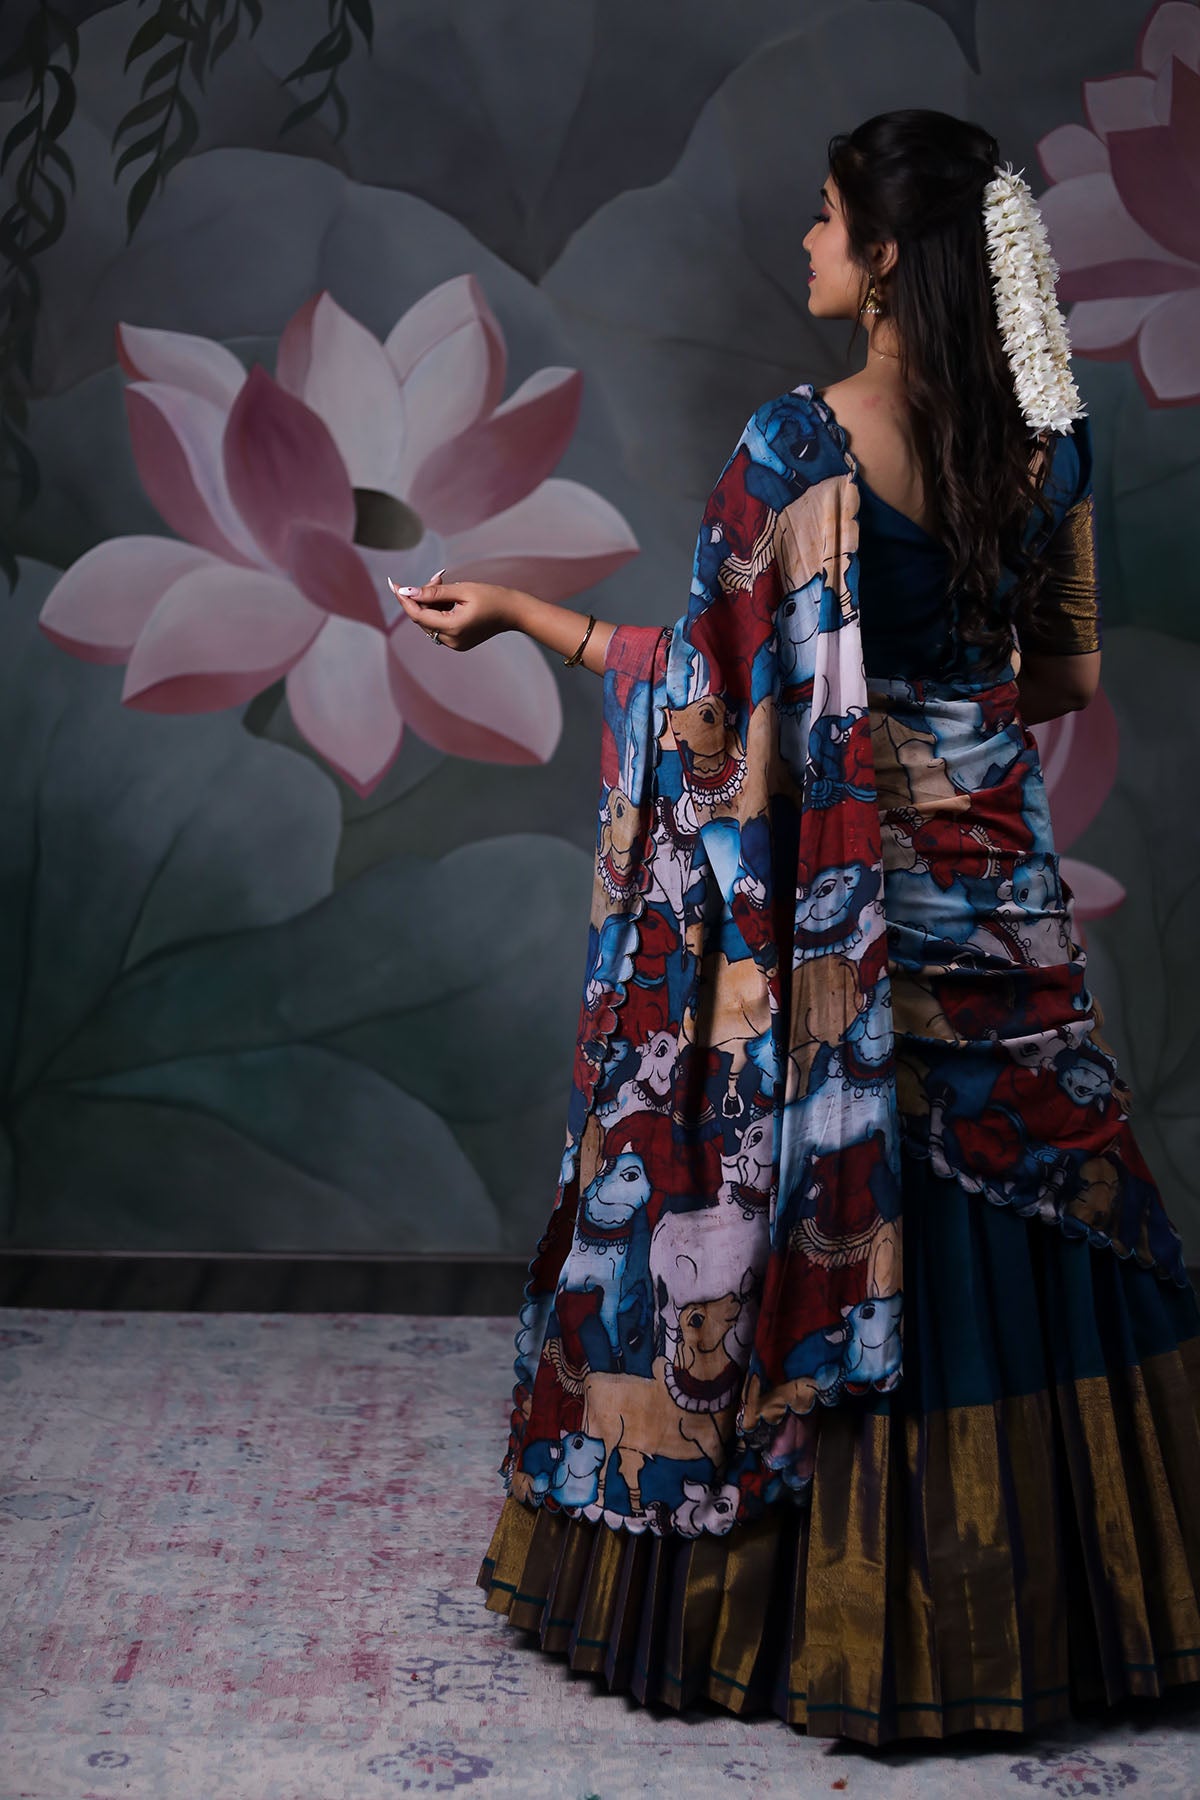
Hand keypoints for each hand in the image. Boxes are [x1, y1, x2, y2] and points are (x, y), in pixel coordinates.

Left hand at [388, 571, 526, 651]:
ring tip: (446, 584)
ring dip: (431, 603)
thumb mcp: (461, 589)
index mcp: (452, 628)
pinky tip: (450, 599)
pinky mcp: (457, 642)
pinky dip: (439, 611)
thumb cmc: (491, 597)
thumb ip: (433, 592)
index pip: (417, 615)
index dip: (404, 599)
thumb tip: (407, 591)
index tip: (394, 584)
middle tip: (438, 578)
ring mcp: (454, 644)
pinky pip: (439, 625)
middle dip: (423, 597)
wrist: (513, 612)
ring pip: (429, 621)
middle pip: (422, 618)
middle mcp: (451, 640)